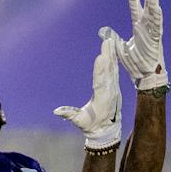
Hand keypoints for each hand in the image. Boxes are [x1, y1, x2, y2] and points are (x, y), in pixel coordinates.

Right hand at [54, 32, 121, 150]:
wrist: (106, 130)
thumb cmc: (91, 126)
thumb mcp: (80, 122)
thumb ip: (69, 115)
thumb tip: (56, 111)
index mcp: (102, 99)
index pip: (100, 82)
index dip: (100, 70)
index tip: (101, 57)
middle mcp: (110, 91)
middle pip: (108, 71)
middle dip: (108, 56)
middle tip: (107, 41)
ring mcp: (114, 87)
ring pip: (113, 68)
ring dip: (111, 54)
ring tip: (109, 41)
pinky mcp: (114, 86)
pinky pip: (114, 70)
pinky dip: (113, 60)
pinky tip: (112, 50)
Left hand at [108, 0, 166, 89]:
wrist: (144, 76)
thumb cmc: (135, 63)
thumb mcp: (120, 48)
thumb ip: (113, 38)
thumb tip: (103, 30)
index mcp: (138, 28)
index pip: (135, 9)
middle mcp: (146, 28)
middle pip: (148, 7)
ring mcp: (152, 33)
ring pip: (155, 13)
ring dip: (154, 1)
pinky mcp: (156, 41)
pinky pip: (157, 27)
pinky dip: (157, 17)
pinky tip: (157, 7)